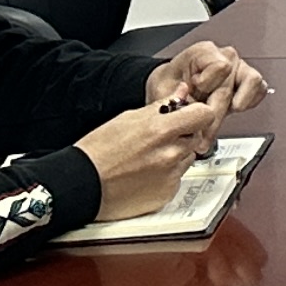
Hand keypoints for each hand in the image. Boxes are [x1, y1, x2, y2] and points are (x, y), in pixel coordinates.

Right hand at [79, 96, 226, 219]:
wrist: (81, 185)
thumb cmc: (99, 151)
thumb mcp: (128, 118)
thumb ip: (162, 105)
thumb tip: (182, 91)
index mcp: (161, 130)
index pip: (204, 115)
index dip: (197, 113)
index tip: (189, 115)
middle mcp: (170, 153)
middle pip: (196, 137)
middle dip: (184, 135)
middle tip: (160, 138)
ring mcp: (170, 176)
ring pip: (188, 158)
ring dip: (176, 155)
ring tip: (148, 157)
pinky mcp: (166, 194)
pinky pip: (177, 178)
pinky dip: (167, 175)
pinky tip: (146, 173)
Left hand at [143, 40, 266, 113]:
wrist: (173, 88)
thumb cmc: (169, 84)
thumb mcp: (162, 89)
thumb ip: (174, 98)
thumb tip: (184, 109)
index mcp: (204, 52)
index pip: (221, 66)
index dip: (207, 83)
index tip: (193, 92)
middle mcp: (225, 56)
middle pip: (229, 86)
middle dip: (214, 116)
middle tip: (202, 136)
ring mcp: (239, 67)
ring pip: (253, 82)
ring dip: (235, 106)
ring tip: (219, 120)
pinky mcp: (249, 81)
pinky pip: (260, 89)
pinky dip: (249, 103)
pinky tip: (232, 111)